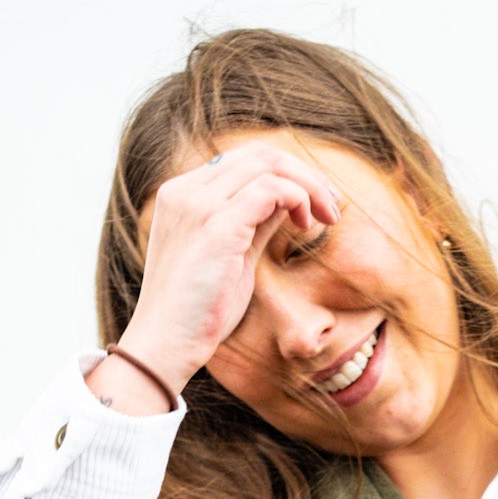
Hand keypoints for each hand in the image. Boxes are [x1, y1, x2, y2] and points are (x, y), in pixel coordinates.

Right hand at [106, 141, 341, 397]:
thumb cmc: (199, 312)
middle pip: (258, 154)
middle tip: (331, 205)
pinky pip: (270, 190)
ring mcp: (198, 204)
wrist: (166, 343)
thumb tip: (288, 203)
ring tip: (326, 217)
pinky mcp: (216, 225)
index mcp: (183, 195)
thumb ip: (254, 224)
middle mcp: (186, 191)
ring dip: (307, 185)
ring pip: (267, 165)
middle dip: (303, 173)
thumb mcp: (232, 257)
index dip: (284, 173)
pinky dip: (297, 198)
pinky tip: (305, 224)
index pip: (241, 160)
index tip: (313, 202)